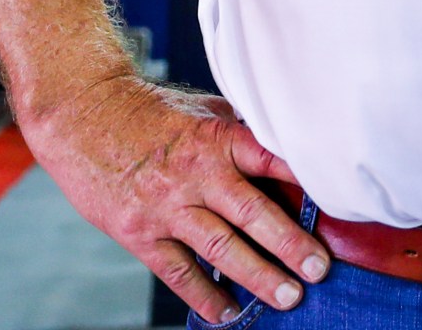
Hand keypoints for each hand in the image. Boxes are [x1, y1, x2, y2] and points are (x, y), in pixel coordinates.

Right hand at [21, 72, 325, 322]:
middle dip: (290, 246)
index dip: (307, 184)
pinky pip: (177, 271)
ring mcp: (166, 206)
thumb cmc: (153, 112)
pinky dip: (203, 295)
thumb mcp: (205, 111)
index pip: (272, 161)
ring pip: (219, 248)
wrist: (82, 115)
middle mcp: (197, 174)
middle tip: (320, 270)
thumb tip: (291, 157)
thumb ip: (244, 136)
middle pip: (252, 214)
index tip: (339, 207)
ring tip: (287, 297)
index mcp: (219, 139)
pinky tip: (227, 312)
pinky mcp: (137, 233)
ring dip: (256, 276)